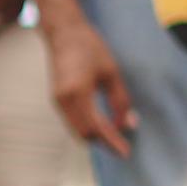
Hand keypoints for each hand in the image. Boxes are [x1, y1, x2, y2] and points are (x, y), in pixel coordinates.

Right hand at [42, 8, 134, 157]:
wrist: (63, 33)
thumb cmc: (89, 48)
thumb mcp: (111, 72)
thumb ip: (120, 101)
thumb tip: (129, 125)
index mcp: (78, 93)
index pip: (95, 127)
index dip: (111, 142)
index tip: (126, 152)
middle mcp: (64, 100)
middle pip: (84, 134)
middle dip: (104, 142)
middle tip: (123, 147)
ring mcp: (57, 101)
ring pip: (77, 130)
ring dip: (95, 136)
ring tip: (115, 137)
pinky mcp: (57, 99)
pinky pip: (72, 122)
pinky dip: (87, 127)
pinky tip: (102, 125)